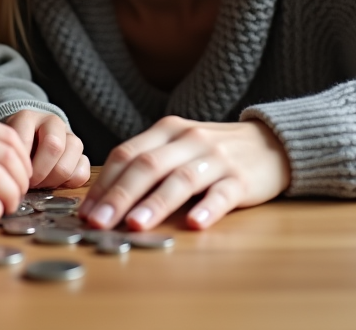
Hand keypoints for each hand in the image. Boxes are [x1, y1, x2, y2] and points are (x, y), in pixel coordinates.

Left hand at [3, 110, 90, 188]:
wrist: (30, 141)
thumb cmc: (13, 147)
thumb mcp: (4, 145)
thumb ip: (7, 156)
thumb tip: (12, 179)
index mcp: (28, 117)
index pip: (25, 141)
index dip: (19, 164)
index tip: (14, 175)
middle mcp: (53, 122)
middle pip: (54, 147)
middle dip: (39, 173)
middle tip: (29, 183)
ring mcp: (71, 138)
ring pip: (68, 163)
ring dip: (52, 181)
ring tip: (40, 184)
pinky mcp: (82, 156)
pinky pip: (81, 174)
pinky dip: (68, 183)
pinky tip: (55, 182)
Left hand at [78, 117, 289, 230]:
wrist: (270, 144)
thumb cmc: (213, 153)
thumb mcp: (178, 148)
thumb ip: (147, 166)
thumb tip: (104, 201)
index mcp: (167, 131)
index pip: (127, 154)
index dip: (104, 183)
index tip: (86, 211)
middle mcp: (189, 140)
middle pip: (148, 165)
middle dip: (119, 195)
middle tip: (98, 222)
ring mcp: (216, 158)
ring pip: (181, 179)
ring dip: (155, 203)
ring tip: (135, 225)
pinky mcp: (242, 179)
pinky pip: (222, 193)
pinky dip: (207, 208)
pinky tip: (194, 223)